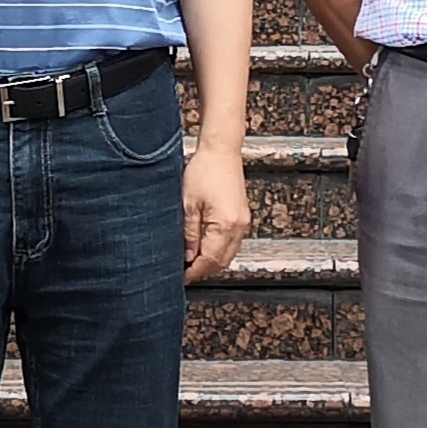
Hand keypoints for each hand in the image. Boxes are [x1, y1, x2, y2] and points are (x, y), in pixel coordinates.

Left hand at [181, 142, 248, 282]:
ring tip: (192, 261)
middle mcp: (238, 226)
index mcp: (225, 225)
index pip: (210, 260)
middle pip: (222, 261)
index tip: (182, 276)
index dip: (195, 271)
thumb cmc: (204, 170)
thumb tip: (188, 257)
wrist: (222, 150)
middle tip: (185, 272)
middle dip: (204, 270)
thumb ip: (189, 234)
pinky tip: (205, 247)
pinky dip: (220, 250)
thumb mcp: (188, 204)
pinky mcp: (242, 216)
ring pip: (229, 254)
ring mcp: (243, 221)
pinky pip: (232, 242)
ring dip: (212, 261)